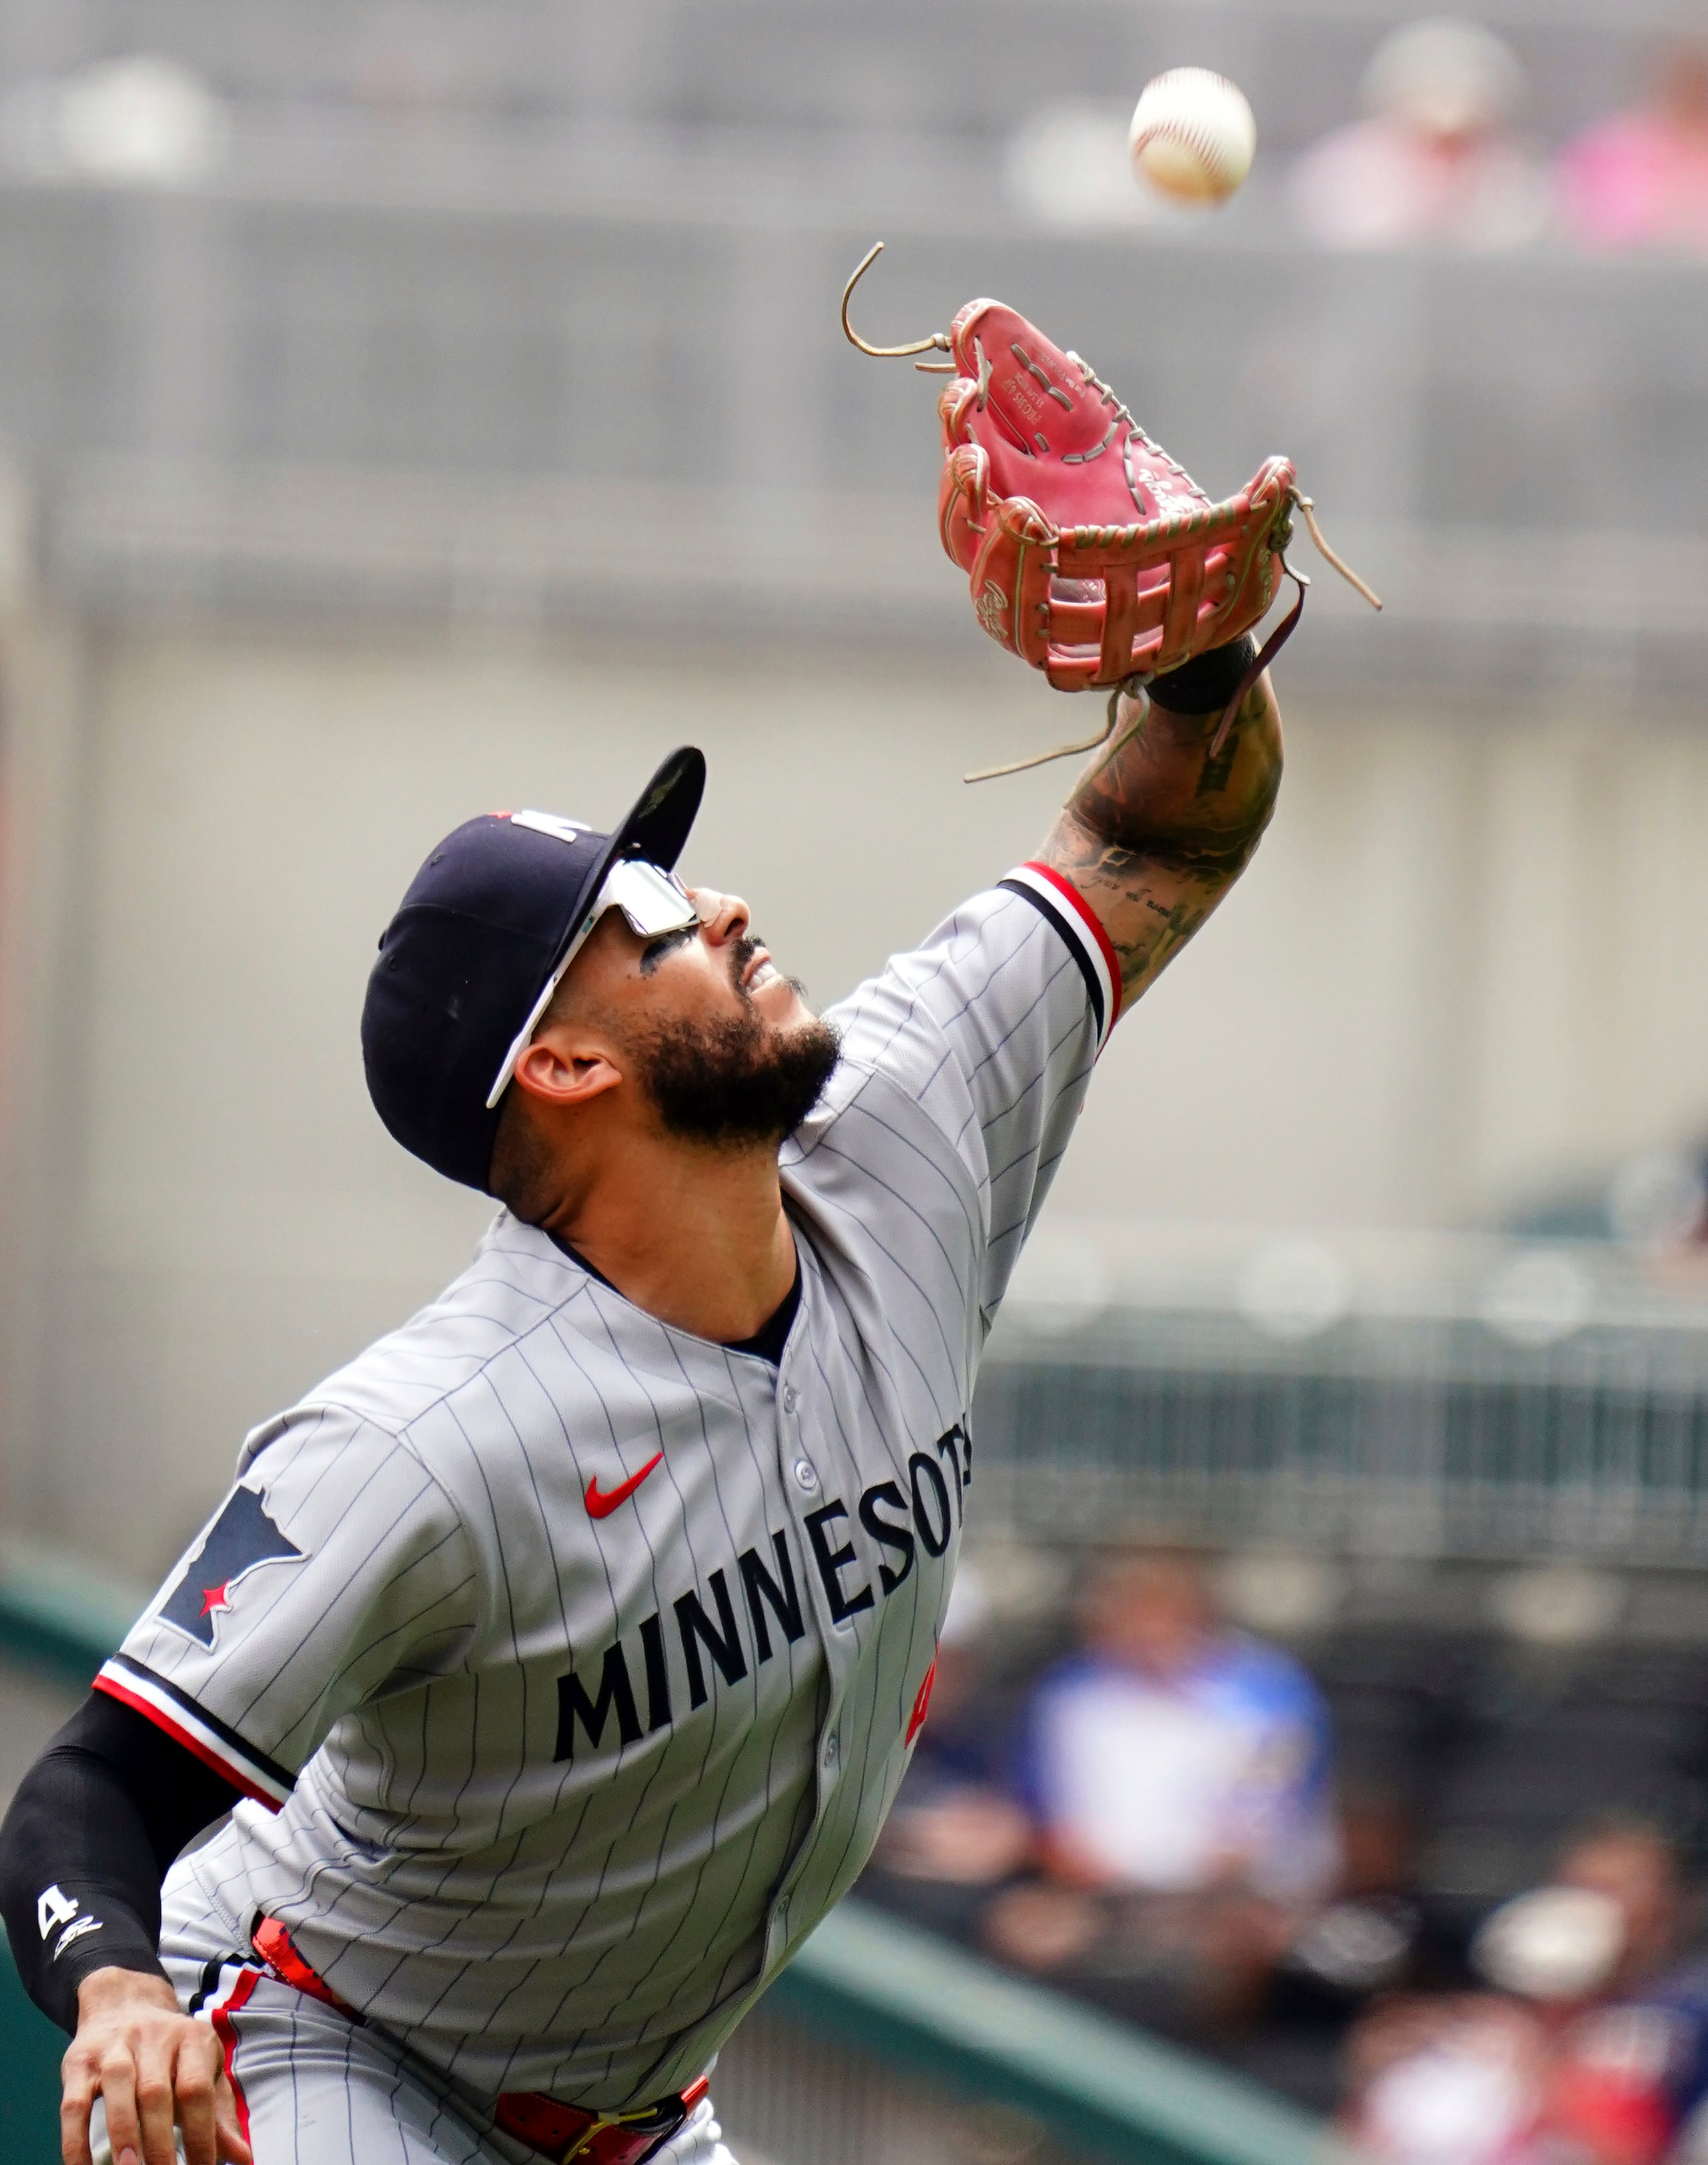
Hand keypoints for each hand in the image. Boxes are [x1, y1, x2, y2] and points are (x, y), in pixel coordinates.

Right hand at [62, 1968, 252, 2164]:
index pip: (197, 2090)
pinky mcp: (79, 2062)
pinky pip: (74, 2105)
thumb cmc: (173, 2052)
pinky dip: (76, 2142)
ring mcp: (114, 2047)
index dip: (201, 2135)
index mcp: (193, 2038)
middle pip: (156, 2091)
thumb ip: (219, 2115)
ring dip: (123, 2135)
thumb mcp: (203, 2071)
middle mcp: (154, 2037)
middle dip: (160, 2142)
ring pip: (118, 2087)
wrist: (124, 2004)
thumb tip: (243, 2158)